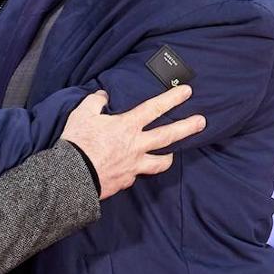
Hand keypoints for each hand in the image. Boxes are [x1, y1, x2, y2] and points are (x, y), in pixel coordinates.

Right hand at [61, 85, 204, 199]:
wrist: (72, 176)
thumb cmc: (77, 142)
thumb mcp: (82, 114)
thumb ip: (95, 102)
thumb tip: (102, 95)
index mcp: (127, 126)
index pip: (154, 108)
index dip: (172, 98)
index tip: (187, 92)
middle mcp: (136, 146)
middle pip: (168, 136)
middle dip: (187, 127)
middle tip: (202, 122)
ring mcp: (134, 166)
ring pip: (159, 162)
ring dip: (168, 158)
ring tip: (172, 156)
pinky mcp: (126, 181)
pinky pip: (136, 176)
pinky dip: (136, 172)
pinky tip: (133, 171)